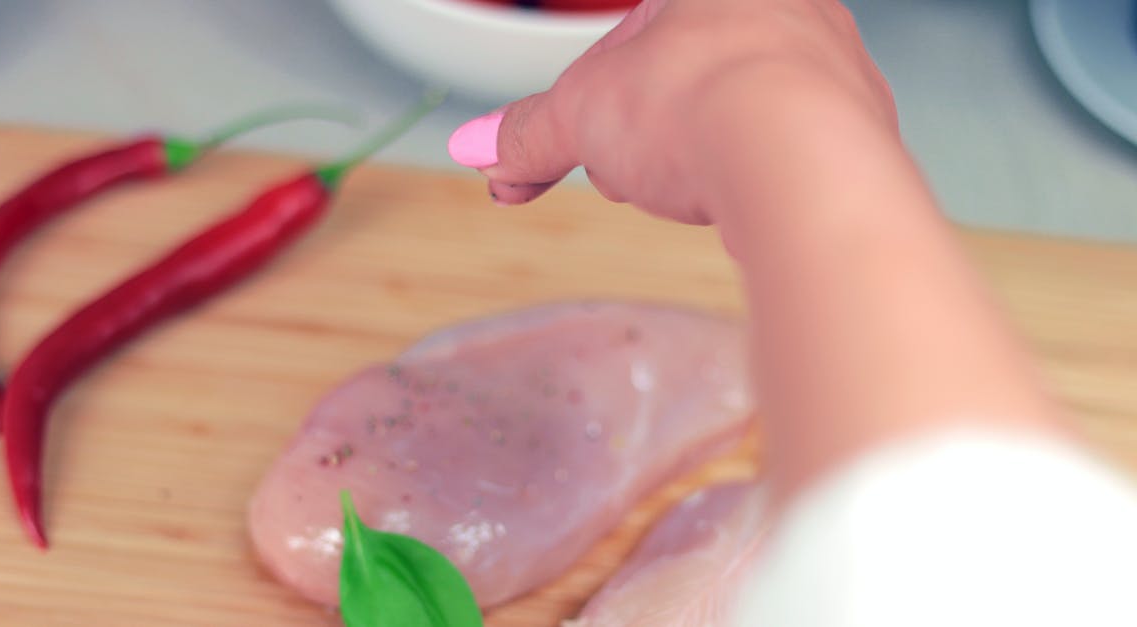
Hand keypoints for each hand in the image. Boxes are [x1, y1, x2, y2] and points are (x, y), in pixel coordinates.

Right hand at [448, 0, 896, 226]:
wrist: (801, 163)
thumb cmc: (700, 104)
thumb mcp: (582, 116)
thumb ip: (528, 132)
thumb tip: (483, 148)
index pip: (628, 38)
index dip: (586, 103)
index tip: (559, 150)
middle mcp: (783, 5)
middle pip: (682, 75)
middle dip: (638, 131)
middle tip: (617, 172)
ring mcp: (831, 60)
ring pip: (734, 110)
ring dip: (691, 154)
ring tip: (674, 189)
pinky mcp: (860, 123)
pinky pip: (785, 147)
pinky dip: (748, 176)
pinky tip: (731, 201)